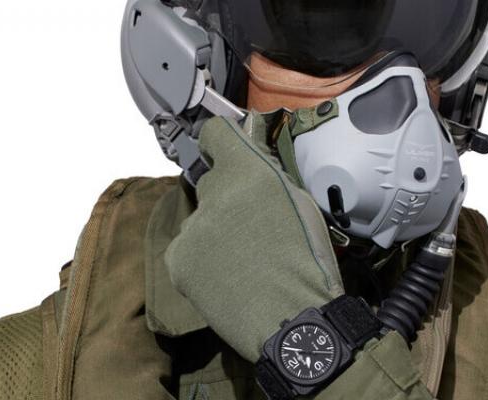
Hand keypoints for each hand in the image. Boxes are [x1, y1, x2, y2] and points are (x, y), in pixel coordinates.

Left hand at [165, 113, 343, 361]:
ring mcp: (193, 228)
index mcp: (250, 173)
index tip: (226, 153)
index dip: (222, 142)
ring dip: (215, 232)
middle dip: (228, 198)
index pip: (215, 133)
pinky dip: (202, 260)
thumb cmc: (309, 264)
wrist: (294, 322)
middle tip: (251, 227)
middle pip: (211, 183)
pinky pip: (187, 249)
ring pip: (200, 220)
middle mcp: (215, 193)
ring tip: (244, 262)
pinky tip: (228, 278)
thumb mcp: (302, 205)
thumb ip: (268, 178)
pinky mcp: (178, 260)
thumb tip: (250, 167)